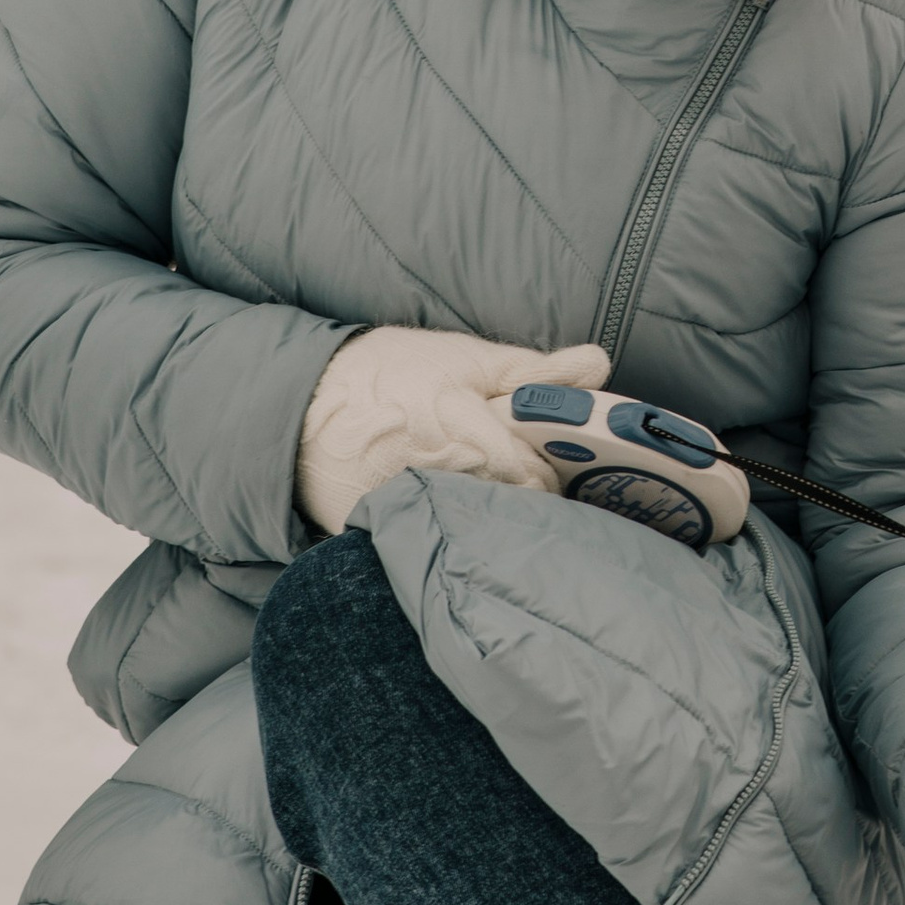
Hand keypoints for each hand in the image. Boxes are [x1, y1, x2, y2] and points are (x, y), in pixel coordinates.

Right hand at [295, 329, 610, 533]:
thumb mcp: (468, 359)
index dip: (550, 475)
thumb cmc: (393, 372)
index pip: (538, 482)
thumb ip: (537, 370)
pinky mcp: (380, 535)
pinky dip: (443, 535)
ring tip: (478, 495)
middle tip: (516, 481)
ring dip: (486, 520)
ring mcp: (408, 512)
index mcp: (469, 433)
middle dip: (523, 500)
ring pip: (475, 533)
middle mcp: (442, 480)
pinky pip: (431, 546)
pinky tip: (441, 517)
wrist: (304, 400)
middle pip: (510, 511)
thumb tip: (600, 365)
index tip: (549, 466)